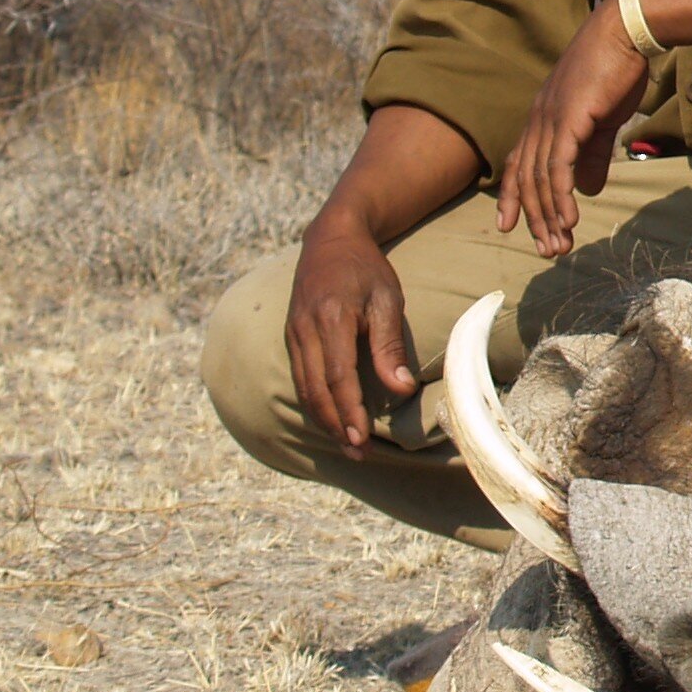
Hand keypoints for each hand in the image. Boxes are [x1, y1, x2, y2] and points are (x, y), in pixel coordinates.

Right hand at [287, 215, 417, 454]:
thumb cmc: (366, 269)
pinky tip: (330, 416)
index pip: (338, 378)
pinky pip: (300, 376)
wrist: (331, 238)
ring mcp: (293, 333)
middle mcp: (305, 330)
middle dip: (335, 426)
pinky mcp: (291, 335)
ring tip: (346, 443)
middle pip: (316, 391)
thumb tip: (401, 389)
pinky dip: (314, 401)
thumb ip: (389, 346)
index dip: (350, 412)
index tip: (362, 440)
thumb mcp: (387, 300)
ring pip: (304, 388)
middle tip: (356, 453)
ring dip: (323, 419)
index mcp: (331, 319)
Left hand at [495, 0, 651, 255]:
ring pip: (540, 180)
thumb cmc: (615, 70)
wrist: (624, 33)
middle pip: (526, 180)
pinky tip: (569, 219)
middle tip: (547, 250)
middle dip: (534, 219)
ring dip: (548, 216)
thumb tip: (589, 190)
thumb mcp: (602, 120)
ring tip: (559, 245)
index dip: (511, 196)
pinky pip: (559, 167)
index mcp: (543, 118)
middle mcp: (538, 121)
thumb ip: (593, 155)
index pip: (519, 164)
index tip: (508, 226)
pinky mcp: (569, 121)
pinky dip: (560, 197)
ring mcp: (550, 121)